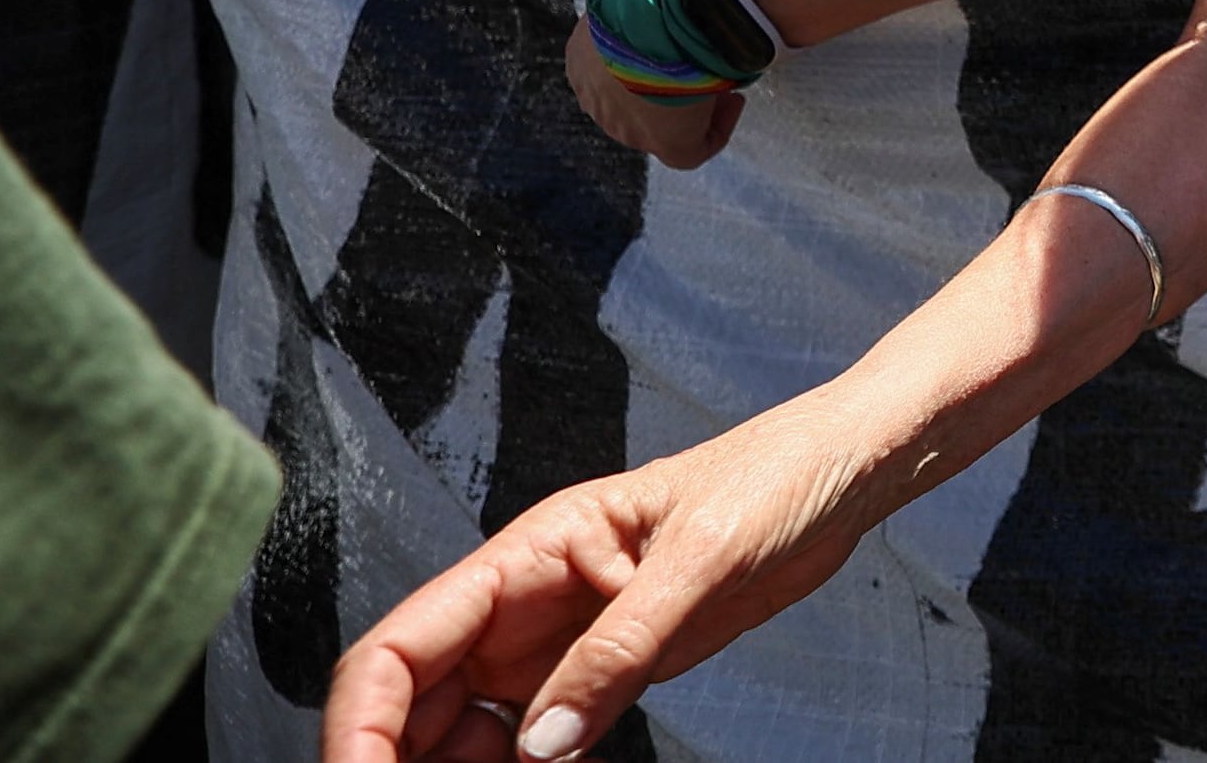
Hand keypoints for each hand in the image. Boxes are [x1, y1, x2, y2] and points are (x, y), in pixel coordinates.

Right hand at [323, 394, 892, 762]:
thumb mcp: (700, 558)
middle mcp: (523, 602)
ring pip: (460, 729)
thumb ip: (618, 650)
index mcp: (528, 553)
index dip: (362, 723)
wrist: (844, 472)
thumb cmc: (775, 479)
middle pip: (415, 699)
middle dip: (391, 761)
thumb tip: (538, 748)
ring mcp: (558, 640)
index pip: (401, 645)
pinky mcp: (602, 669)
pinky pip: (530, 736)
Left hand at [562, 37, 744, 171]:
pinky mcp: (666, 144)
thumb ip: (633, 5)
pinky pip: (693, 149)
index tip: (673, 43)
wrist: (654, 23)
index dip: (646, 61)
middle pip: (634, 101)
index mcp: (581, 62)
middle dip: (665, 86)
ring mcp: (629, 127)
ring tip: (720, 78)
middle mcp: (597, 101)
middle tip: (696, 63)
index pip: (610, 70)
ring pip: (662, 125)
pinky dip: (716, 129)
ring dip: (690, 106)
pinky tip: (733, 102)